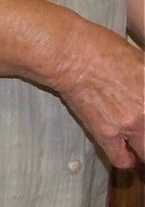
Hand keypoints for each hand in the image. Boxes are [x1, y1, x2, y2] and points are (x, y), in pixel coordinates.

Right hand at [52, 19, 143, 167]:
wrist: (68, 53)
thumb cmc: (100, 47)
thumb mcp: (140, 58)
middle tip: (143, 131)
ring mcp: (129, 124)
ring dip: (143, 149)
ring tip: (140, 147)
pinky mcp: (106, 132)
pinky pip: (121, 159)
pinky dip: (125, 160)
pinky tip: (126, 155)